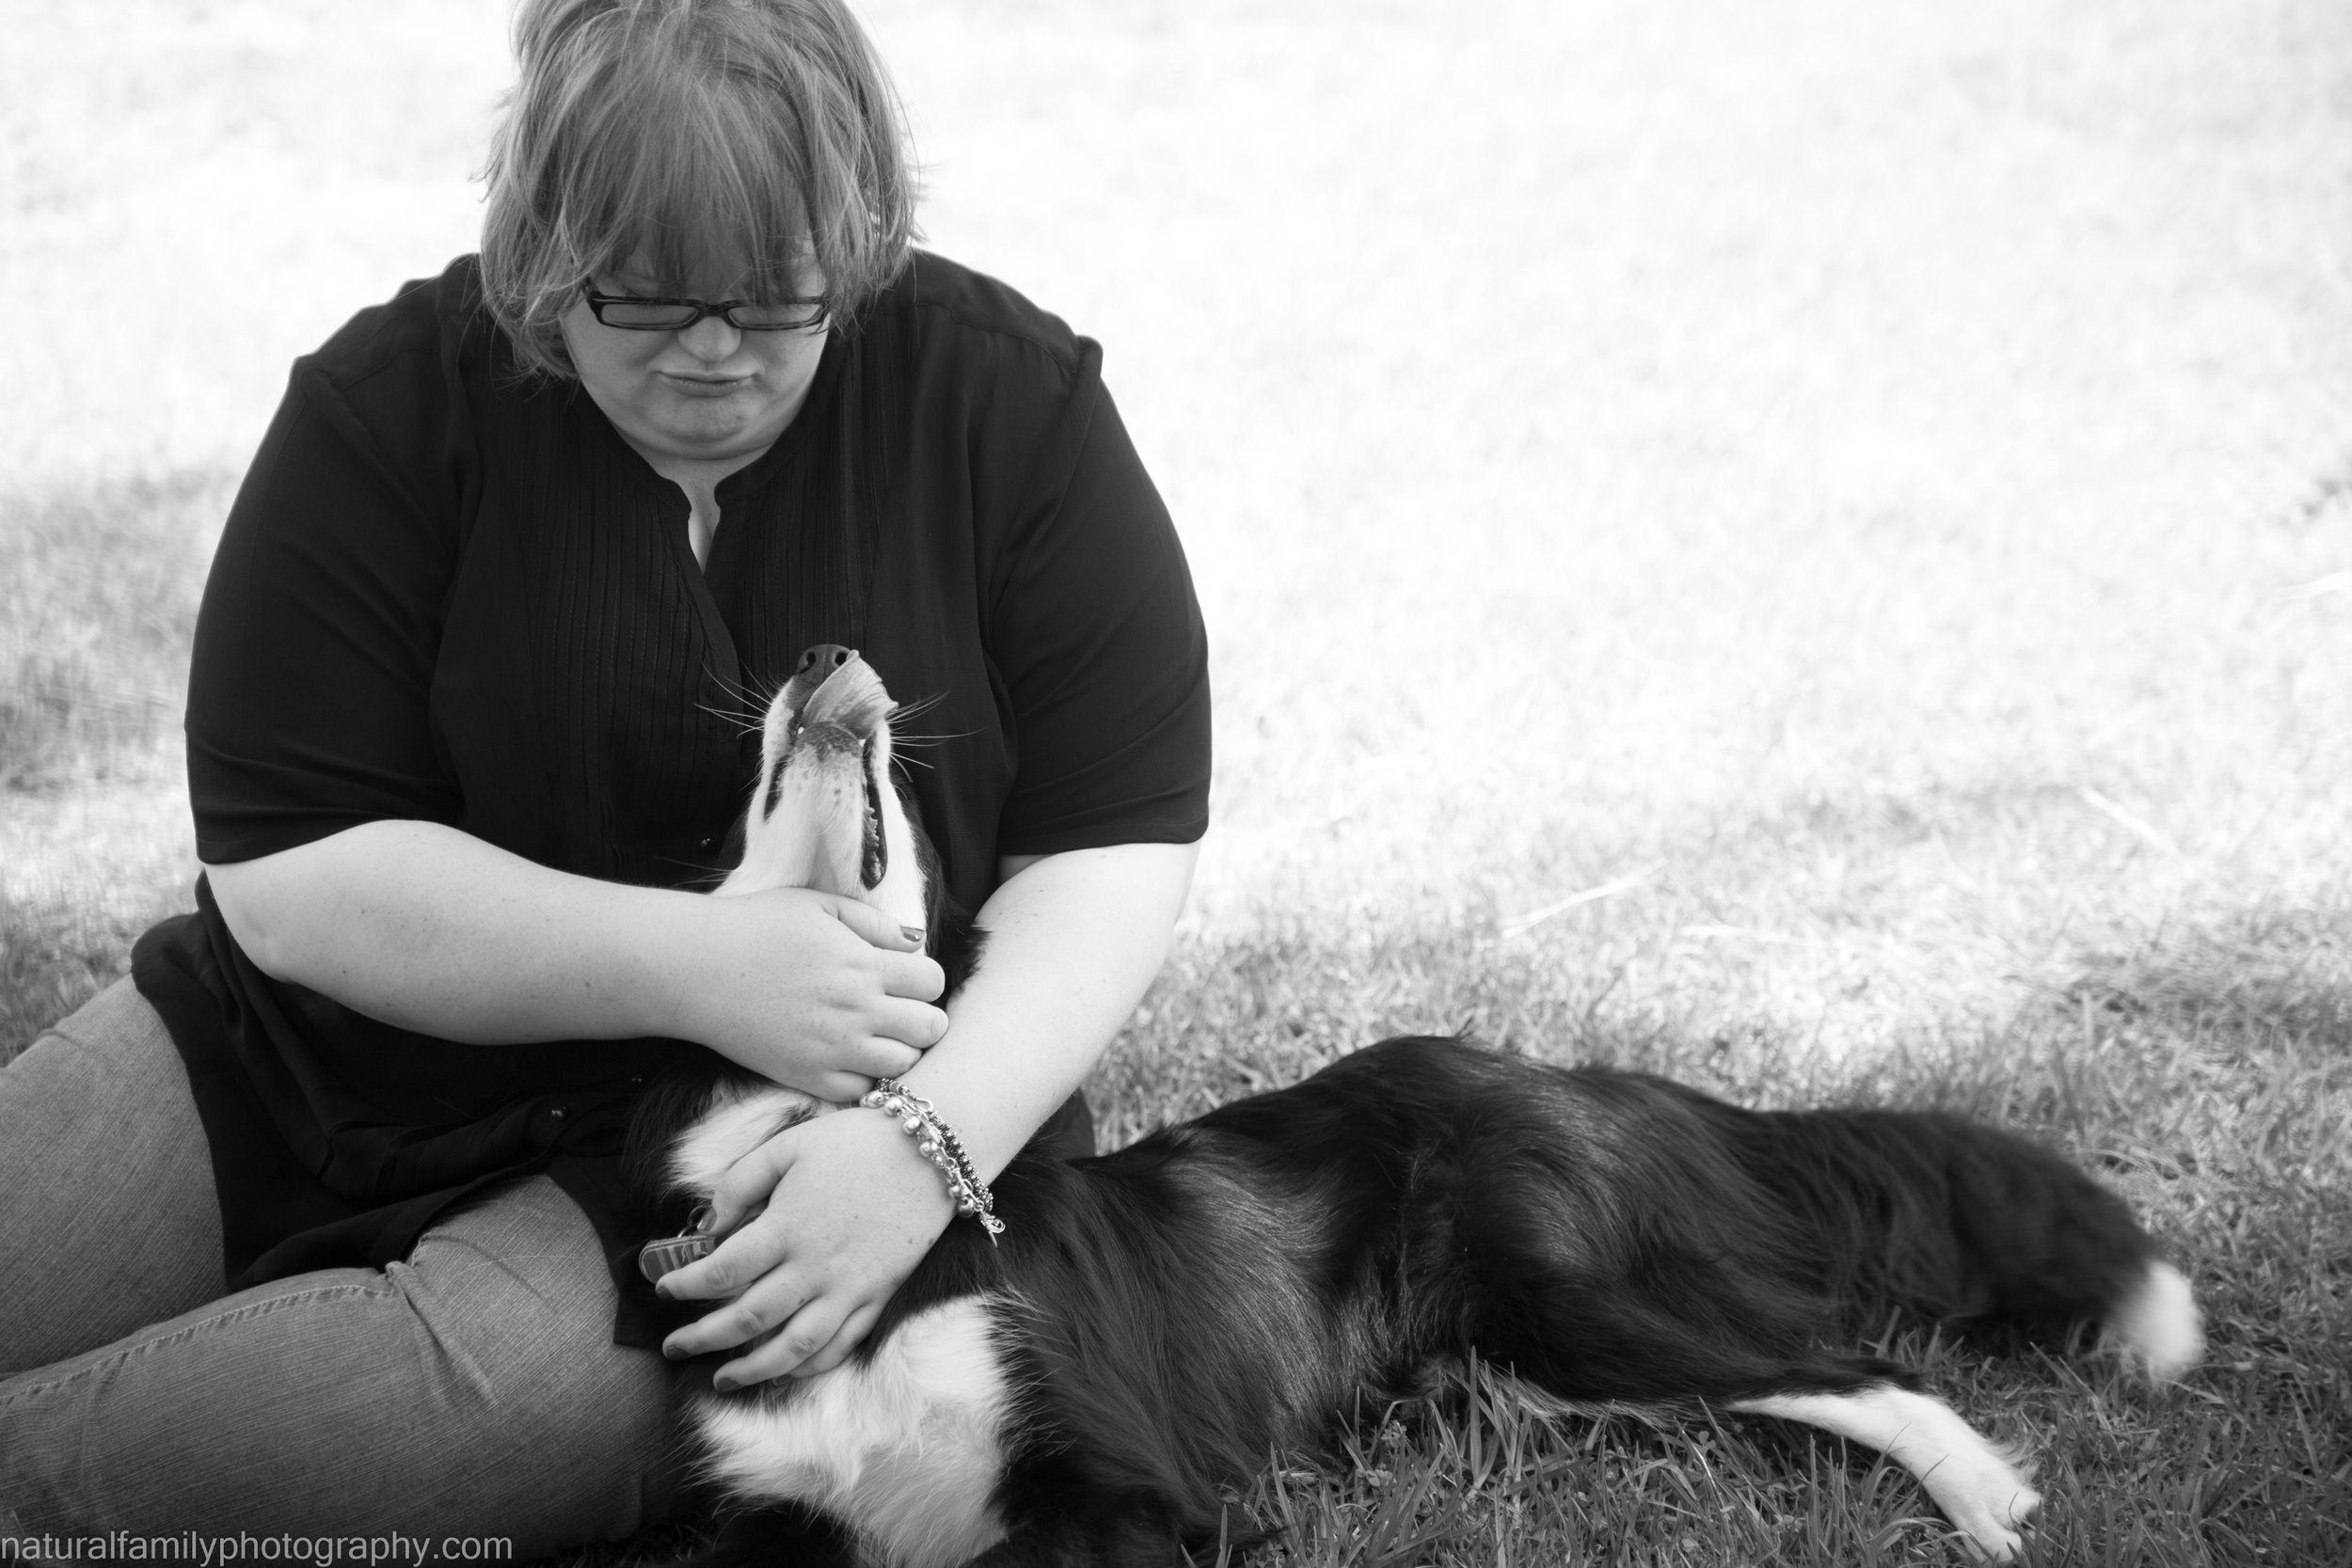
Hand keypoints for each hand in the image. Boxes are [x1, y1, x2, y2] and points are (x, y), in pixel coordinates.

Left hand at [655, 1107, 955, 1384]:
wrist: (931, 1151)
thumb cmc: (855, 1141)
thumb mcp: (789, 1146)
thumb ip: (741, 1182)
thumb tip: (711, 1222)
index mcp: (785, 1228)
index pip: (720, 1272)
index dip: (684, 1286)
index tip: (664, 1290)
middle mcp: (813, 1268)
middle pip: (747, 1319)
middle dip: (702, 1339)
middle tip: (673, 1347)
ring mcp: (848, 1288)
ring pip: (792, 1347)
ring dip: (751, 1370)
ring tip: (721, 1378)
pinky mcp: (877, 1296)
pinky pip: (841, 1345)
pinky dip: (809, 1366)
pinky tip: (786, 1371)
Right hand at [674, 888, 947, 1100]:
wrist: (696, 969)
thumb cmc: (755, 927)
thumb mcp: (819, 905)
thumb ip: (874, 922)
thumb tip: (916, 941)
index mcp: (863, 964)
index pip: (934, 981)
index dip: (925, 978)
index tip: (905, 977)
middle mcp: (856, 1010)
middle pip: (931, 1028)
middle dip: (924, 1017)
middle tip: (901, 1010)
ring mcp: (833, 1049)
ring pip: (905, 1065)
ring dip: (900, 1050)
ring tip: (879, 1036)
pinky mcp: (807, 1077)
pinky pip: (862, 1091)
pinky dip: (865, 1078)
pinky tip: (851, 1058)